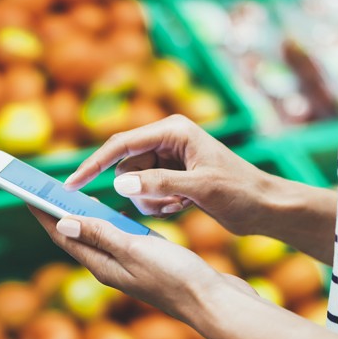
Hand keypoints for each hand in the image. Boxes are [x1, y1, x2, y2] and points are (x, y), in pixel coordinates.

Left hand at [30, 207, 254, 319]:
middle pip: (77, 235)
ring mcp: (130, 266)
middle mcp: (111, 267)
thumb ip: (100, 235)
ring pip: (100, 236)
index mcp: (102, 266)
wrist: (215, 303)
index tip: (27, 193)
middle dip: (60, 212)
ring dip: (86, 215)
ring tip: (76, 195)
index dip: (44, 214)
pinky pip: (121, 238)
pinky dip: (114, 221)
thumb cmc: (177, 277)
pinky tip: (119, 210)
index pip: (63, 236)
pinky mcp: (148, 262)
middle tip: (46, 188)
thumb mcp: (134, 250)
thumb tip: (62, 222)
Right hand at [63, 115, 276, 234]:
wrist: (267, 207)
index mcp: (173, 131)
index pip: (121, 145)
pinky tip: (182, 207)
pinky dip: (158, 205)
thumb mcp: (200, 188)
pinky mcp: (172, 176)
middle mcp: (168, 140)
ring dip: (149, 201)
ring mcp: (169, 159)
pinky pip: (146, 192)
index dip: (93, 165)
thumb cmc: (241, 191)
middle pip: (126, 166)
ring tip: (179, 205)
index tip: (71, 185)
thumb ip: (158, 184)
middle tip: (168, 204)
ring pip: (134, 182)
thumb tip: (118, 183)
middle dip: (137, 190)